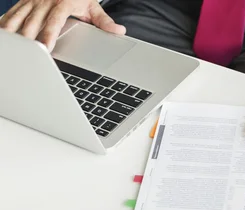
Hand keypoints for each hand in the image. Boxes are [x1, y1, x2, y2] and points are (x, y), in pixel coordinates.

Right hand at [0, 0, 124, 50]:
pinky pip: (11, 14)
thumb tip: (120, 31)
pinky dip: (6, 25)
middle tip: (25, 56)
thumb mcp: (92, 5)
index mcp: (62, 3)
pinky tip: (4, 39)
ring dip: (13, 34)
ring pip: (18, 18)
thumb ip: (104, 20)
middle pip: (33, 23)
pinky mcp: (23, 3)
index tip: (45, 48)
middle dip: (28, 40)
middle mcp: (44, 2)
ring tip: (11, 50)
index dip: (48, 35)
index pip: (54, 22)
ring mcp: (32, 2)